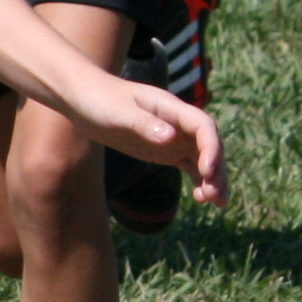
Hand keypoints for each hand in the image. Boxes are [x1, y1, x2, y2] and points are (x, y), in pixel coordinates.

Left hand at [75, 75, 226, 208]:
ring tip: (217, 203)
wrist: (84, 99)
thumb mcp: (119, 113)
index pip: (203, 126)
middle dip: (216, 169)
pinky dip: (199, 180)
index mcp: (171, 107)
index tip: (207, 171)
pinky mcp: (166, 150)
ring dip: (213, 178)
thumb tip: (171, 139)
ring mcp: (174, 136)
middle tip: (215, 196)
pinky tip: (201, 198)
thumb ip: (144, 124)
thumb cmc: (100, 100)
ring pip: (203, 157)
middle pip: (209, 144)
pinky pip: (190, 165)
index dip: (210, 147)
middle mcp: (178, 122)